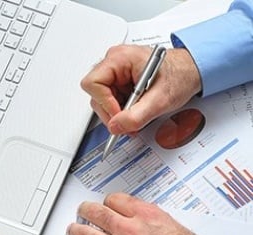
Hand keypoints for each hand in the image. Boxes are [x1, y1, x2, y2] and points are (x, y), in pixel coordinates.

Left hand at [67, 193, 229, 234]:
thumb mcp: (179, 231)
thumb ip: (160, 224)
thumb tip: (152, 225)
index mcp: (147, 216)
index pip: (118, 200)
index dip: (109, 201)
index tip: (107, 204)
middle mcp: (130, 230)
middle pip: (98, 213)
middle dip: (86, 210)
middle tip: (83, 210)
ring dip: (76, 231)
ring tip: (72, 230)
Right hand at [81, 45, 201, 135]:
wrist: (189, 73)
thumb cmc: (179, 75)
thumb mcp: (160, 100)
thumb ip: (136, 116)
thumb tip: (115, 126)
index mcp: (120, 58)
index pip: (93, 83)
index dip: (105, 103)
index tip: (120, 115)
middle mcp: (114, 63)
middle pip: (96, 95)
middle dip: (112, 113)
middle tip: (130, 120)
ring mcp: (115, 74)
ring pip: (102, 102)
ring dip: (117, 114)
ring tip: (137, 115)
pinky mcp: (119, 84)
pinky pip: (111, 103)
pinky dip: (122, 112)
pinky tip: (136, 111)